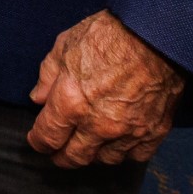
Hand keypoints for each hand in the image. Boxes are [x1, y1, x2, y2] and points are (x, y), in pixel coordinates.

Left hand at [26, 10, 184, 166]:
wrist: (155, 33)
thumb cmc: (109, 34)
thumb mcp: (65, 45)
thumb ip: (48, 75)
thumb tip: (38, 98)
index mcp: (71, 102)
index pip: (47, 137)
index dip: (39, 142)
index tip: (37, 140)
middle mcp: (97, 124)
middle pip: (74, 157)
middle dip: (61, 157)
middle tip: (57, 153)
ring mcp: (128, 131)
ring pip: (104, 160)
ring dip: (93, 155)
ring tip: (88, 146)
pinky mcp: (153, 132)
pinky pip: (136, 156)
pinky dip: (125, 152)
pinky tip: (119, 142)